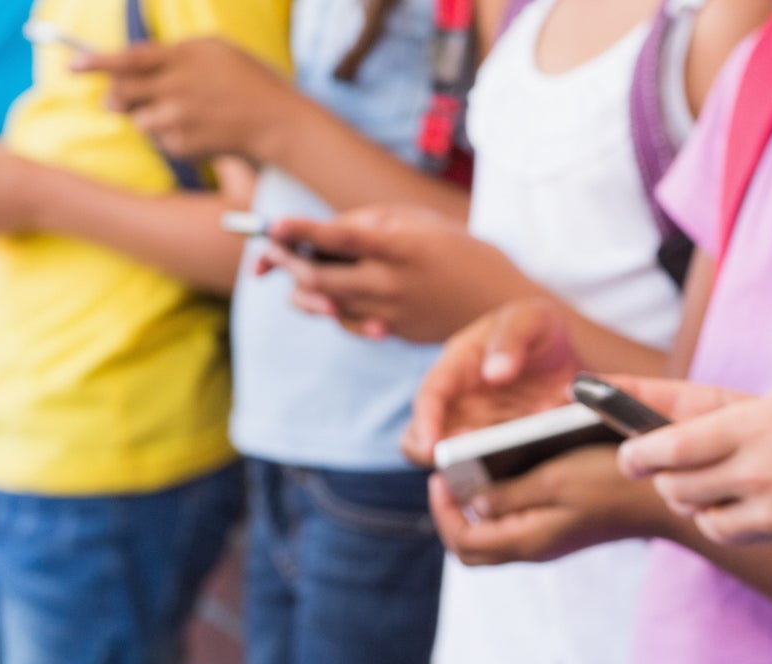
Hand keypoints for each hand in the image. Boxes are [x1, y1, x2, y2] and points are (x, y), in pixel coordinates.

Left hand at [78, 38, 297, 162]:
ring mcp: (181, 117)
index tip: (72, 66)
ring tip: (179, 116)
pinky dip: (172, 137)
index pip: (129, 58)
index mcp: (184, 56)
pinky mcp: (185, 144)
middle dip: (114, 98)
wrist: (278, 122)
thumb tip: (131, 61)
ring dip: (149, 119)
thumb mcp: (214, 51)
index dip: (97, 62)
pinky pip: (162, 141)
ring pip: (139, 121)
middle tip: (114, 100)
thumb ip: (173, 52)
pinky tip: (199, 132)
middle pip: (123, 93)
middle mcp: (178, 86)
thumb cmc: (248, 81)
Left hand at [260, 208, 535, 342]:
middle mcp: (391, 284)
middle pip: (318, 279)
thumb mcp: (421, 222)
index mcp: (401, 247)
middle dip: (285, 262)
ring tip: (294, 269)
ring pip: (324, 305)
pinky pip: (346, 321)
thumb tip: (324, 233)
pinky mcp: (391, 333)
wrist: (502, 306)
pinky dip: (330, 306)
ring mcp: (389, 314)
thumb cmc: (460, 251)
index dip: (301, 231)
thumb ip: (372, 224)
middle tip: (269, 249)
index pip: (340, 239)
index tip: (272, 224)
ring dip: (301, 287)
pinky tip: (330, 293)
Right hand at [406, 297, 586, 465]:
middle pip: (429, 441)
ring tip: (507, 459)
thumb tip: (493, 373)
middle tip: (469, 462)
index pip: (429, 397)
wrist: (568, 353)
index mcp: (455, 367)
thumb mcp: (529, 319)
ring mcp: (481, 430)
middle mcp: (459, 404)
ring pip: (460, 462)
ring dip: (478, 468)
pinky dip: (512, 469)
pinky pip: (498, 468)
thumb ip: (512, 338)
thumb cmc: (538, 328)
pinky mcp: (503, 448)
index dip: (425, 423)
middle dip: (442, 457)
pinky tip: (539, 452)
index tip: (432, 446)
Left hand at [429, 446, 683, 565]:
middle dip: (452, 518)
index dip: (443, 511)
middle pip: (473, 549)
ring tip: (472, 477)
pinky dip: (501, 508)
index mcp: (527, 540)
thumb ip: (510, 494)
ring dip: (476, 513)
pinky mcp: (559, 532)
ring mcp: (547, 543)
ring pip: (493, 539)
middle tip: (448, 483)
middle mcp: (533, 549)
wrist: (660, 502)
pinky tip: (507, 477)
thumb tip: (472, 502)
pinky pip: (516, 527)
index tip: (438, 478)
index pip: (463, 541)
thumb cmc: (611, 483)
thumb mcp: (556, 479)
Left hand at [619, 390, 771, 560]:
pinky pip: (750, 537)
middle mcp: (754, 470)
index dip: (637, 451)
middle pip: (676, 488)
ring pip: (705, 519)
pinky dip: (750, 525)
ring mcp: (771, 513)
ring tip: (728, 489)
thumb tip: (688, 423)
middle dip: (668, 481)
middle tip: (673, 472)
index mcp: (753, 424)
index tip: (626, 453)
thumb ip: (745, 415)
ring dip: (704, 507)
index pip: (666, 444)